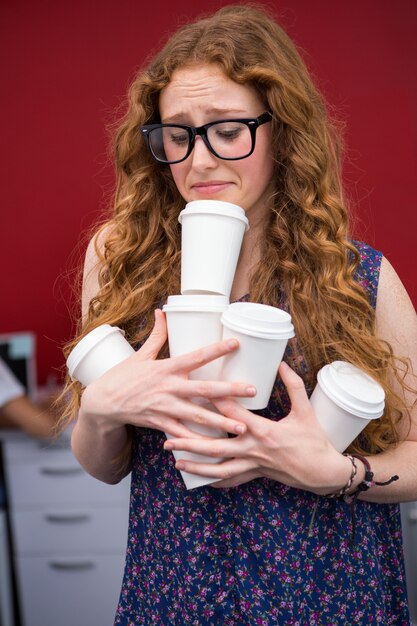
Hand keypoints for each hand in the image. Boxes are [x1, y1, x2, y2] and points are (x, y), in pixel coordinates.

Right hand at [79, 310, 256, 438]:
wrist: (102, 403)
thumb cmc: (122, 376)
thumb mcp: (140, 354)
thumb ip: (157, 335)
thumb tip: (162, 311)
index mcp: (166, 368)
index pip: (196, 356)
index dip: (217, 349)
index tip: (237, 344)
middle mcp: (168, 388)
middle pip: (204, 389)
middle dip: (229, 391)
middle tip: (252, 391)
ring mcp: (165, 408)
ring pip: (198, 416)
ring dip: (221, 422)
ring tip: (242, 426)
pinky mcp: (160, 424)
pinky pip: (183, 435)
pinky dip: (198, 441)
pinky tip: (216, 447)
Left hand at [163, 361, 351, 492]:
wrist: (323, 473)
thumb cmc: (315, 441)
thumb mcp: (306, 411)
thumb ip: (293, 385)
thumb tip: (281, 363)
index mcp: (264, 431)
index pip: (233, 414)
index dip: (215, 402)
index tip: (196, 389)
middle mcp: (253, 450)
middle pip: (216, 447)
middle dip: (191, 442)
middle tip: (168, 438)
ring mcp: (253, 465)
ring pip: (218, 468)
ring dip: (196, 465)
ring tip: (176, 460)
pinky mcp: (255, 474)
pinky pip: (231, 479)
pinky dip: (214, 479)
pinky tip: (198, 478)